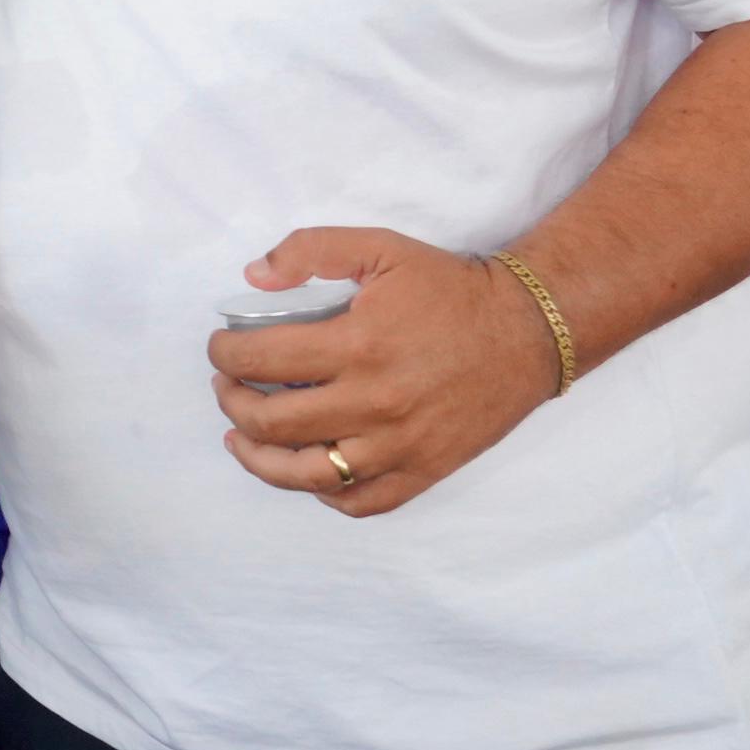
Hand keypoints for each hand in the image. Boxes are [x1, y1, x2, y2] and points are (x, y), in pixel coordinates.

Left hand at [206, 227, 561, 517]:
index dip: (225, 354)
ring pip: (305, 475)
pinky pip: (359, 501)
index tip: (221, 347)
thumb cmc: (450, 288)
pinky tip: (304, 470)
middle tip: (228, 386)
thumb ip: (312, 250)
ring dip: (258, 457)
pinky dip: (322, 492)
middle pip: (272, 422)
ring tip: (241, 438)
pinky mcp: (423, 470)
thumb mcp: (381, 248)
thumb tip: (252, 277)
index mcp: (359, 345)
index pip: (261, 361)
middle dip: (232, 402)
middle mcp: (375, 403)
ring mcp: (399, 445)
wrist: (528, 330)